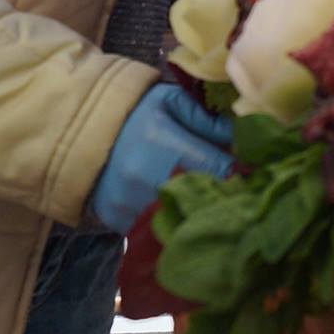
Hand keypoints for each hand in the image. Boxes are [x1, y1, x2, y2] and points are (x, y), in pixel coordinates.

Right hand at [88, 84, 233, 233]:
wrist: (80, 134)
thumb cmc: (134, 114)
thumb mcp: (169, 102)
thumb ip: (206, 118)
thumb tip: (243, 136)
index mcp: (165, 144)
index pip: (221, 168)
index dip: (243, 173)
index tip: (253, 173)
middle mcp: (149, 179)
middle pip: (205, 200)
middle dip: (225, 196)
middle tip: (239, 191)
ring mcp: (132, 205)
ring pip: (184, 221)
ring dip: (201, 214)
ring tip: (212, 204)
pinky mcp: (121, 223)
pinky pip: (159, 232)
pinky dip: (174, 224)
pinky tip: (182, 213)